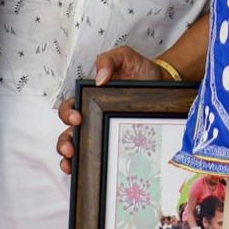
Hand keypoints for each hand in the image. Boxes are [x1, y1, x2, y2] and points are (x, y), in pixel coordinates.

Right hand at [56, 46, 161, 173]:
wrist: (164, 83)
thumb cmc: (141, 70)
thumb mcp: (124, 56)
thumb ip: (109, 60)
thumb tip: (98, 79)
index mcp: (89, 98)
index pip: (69, 108)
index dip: (67, 114)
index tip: (78, 118)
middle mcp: (92, 117)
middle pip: (68, 133)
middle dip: (64, 143)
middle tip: (71, 148)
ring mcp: (103, 131)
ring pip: (79, 149)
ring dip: (69, 159)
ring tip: (72, 163)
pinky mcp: (116, 141)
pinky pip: (99, 157)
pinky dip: (88, 166)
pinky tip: (88, 172)